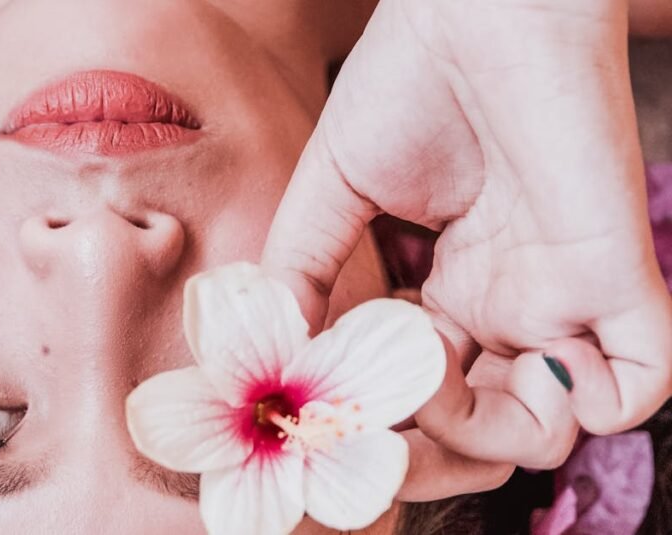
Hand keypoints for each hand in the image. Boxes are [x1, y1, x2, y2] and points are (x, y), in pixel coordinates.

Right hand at [262, 0, 671, 499]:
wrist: (474, 12)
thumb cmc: (406, 83)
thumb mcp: (330, 193)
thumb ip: (303, 272)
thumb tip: (276, 356)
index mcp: (448, 287)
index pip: (421, 390)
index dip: (379, 416)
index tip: (329, 411)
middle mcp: (505, 304)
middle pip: (483, 427)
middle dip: (429, 447)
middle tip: (384, 417)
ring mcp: (560, 296)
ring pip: (552, 428)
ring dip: (489, 434)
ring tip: (443, 375)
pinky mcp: (613, 276)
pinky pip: (638, 391)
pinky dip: (592, 408)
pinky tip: (530, 361)